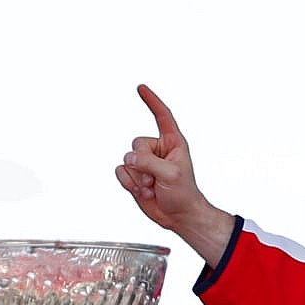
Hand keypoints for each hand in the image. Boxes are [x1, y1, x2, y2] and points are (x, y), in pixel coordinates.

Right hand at [115, 84, 234, 264]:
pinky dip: (129, 183)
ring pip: (126, 160)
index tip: (141, 88)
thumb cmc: (183, 194)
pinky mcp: (135, 175)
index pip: (162, 116)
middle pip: (136, 144)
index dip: (152, 101)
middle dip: (143, 164)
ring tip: (153, 186)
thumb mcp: (171, 174)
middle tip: (157, 178)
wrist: (178, 216)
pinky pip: (120, 172)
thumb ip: (149, 163)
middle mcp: (157, 149)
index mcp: (173, 142)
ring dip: (138, 177)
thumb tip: (130, 159)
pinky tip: (144, 191)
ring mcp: (145, 162)